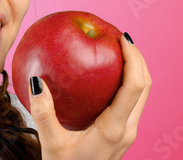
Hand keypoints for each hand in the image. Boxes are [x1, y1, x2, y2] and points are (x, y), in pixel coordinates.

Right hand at [28, 33, 151, 159]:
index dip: (134, 59)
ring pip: (142, 94)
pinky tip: (103, 74)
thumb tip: (36, 81)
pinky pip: (130, 100)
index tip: (122, 37)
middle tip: (120, 38)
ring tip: (115, 50)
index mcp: (113, 129)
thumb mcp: (51, 145)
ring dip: (135, 69)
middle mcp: (127, 128)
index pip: (135, 87)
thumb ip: (43, 113)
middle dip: (138, 58)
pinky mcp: (122, 132)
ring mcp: (127, 131)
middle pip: (146, 86)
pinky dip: (125, 82)